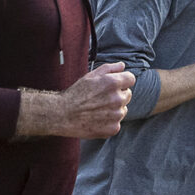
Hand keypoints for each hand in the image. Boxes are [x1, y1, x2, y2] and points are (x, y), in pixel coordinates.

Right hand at [19, 61, 135, 139]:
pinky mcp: (113, 128)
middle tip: (101, 98)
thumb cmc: (75, 94)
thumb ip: (109, 69)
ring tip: (98, 109)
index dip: (122, 80)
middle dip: (118, 94)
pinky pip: (117, 123)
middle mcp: (117, 98)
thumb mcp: (90, 76)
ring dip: (115, 108)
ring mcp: (116, 115)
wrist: (63, 114)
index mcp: (113, 83)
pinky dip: (110, 122)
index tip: (115, 84)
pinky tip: (97, 119)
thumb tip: (122, 66)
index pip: (131, 79)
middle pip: (128, 94)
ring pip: (123, 109)